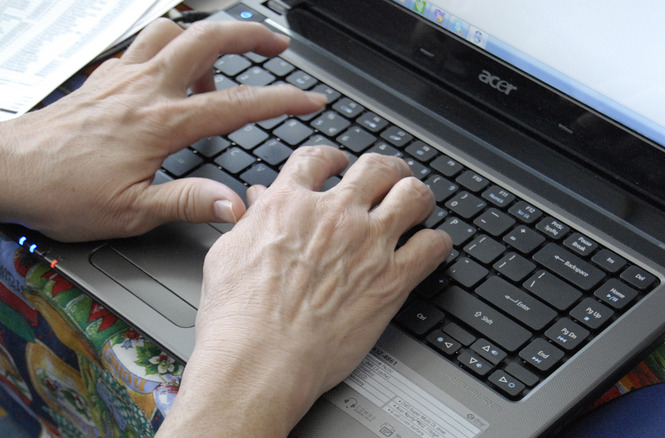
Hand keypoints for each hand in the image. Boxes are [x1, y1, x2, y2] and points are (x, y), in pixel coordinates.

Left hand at [0, 19, 325, 240]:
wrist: (6, 170)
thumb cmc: (63, 192)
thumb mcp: (131, 211)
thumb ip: (188, 202)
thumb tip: (235, 205)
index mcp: (160, 124)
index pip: (236, 105)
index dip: (281, 100)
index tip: (310, 100)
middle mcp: (145, 90)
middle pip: (208, 40)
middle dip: (251, 36)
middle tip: (278, 46)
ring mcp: (123, 77)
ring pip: (175, 30)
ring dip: (208, 35)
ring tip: (225, 58)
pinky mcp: (104, 78)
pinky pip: (143, 43)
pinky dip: (170, 44)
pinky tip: (173, 67)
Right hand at [157, 146, 452, 436]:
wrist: (260, 360)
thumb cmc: (238, 317)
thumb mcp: (228, 254)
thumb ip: (251, 220)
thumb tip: (260, 201)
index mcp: (291, 204)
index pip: (319, 158)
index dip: (333, 157)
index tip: (338, 163)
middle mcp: (335, 216)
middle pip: (377, 167)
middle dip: (387, 169)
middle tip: (390, 178)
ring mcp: (368, 245)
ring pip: (413, 196)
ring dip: (417, 197)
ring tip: (416, 205)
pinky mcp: (392, 280)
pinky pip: (432, 246)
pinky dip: (436, 243)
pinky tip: (430, 247)